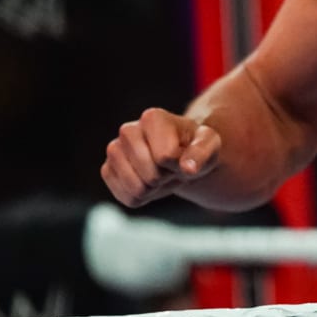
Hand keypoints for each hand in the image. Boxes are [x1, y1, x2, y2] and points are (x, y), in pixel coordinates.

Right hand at [101, 108, 221, 207]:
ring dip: (156, 188)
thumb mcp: (209, 145)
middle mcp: (128, 131)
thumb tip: (188, 168)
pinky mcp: (107, 170)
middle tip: (172, 166)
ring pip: (137, 189)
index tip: (183, 154)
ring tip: (162, 172)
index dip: (179, 163)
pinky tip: (149, 181)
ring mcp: (114, 151)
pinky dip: (144, 197)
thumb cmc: (195, 146)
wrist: (180, 155)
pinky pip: (128, 198)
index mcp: (152, 117)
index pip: (165, 156)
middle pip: (151, 175)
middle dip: (167, 176)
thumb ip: (202, 153)